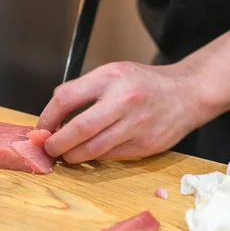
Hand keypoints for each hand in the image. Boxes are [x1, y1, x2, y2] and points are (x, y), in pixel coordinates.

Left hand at [36, 62, 209, 162]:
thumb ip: (84, 89)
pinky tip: (89, 153)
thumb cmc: (144, 83)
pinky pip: (110, 157)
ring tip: (65, 153)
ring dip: (73, 155)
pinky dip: (95, 158)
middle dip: (57, 143)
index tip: (42, 127)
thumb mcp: (113, 72)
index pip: (66, 98)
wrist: (187, 93)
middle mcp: (123, 100)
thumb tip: (54, 115)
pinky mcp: (145, 146)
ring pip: (93, 150)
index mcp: (110, 77)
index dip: (47, 117)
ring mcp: (136, 125)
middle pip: (78, 129)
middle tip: (49, 147)